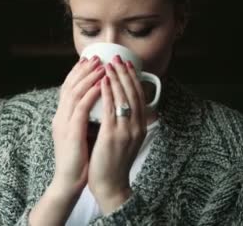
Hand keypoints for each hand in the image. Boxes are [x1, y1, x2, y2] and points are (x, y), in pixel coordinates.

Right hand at [51, 55, 105, 195]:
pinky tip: (101, 84)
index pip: (68, 88)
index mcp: (62, 117)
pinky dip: (91, 94)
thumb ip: (86, 119)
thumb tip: (99, 106)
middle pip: (70, 86)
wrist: (69, 181)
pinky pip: (81, 108)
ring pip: (75, 93)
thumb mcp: (81, 134)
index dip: (78, 73)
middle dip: (83, 70)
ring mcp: (64, 123)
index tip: (89, 60)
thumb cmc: (79, 160)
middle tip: (96, 57)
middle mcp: (60, 117)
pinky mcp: (71, 132)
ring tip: (100, 65)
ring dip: (89, 77)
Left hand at [88, 55, 146, 212]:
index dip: (133, 78)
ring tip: (108, 64)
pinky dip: (107, 94)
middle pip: (133, 93)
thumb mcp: (125, 139)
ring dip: (115, 79)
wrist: (110, 186)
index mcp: (140, 126)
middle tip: (117, 58)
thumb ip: (125, 122)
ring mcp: (126, 130)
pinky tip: (102, 82)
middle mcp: (136, 126)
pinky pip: (111, 109)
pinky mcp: (113, 136)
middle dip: (125, 73)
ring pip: (123, 98)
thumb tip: (120, 105)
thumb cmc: (112, 162)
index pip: (138, 96)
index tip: (127, 64)